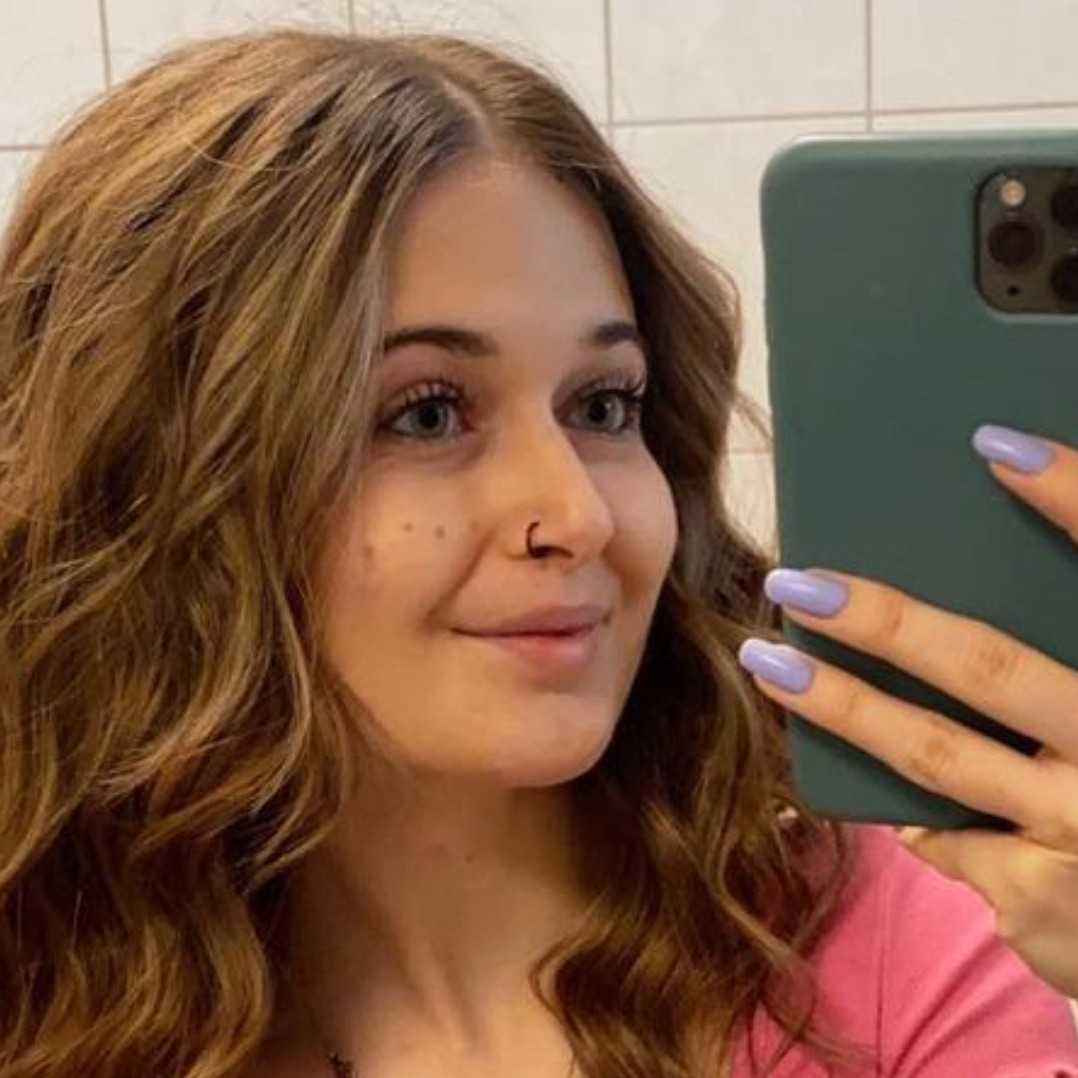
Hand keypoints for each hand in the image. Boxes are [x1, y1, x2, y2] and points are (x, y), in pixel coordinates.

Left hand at [737, 424, 1077, 996]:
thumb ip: (1056, 656)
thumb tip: (984, 561)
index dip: (1070, 501)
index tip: (991, 442)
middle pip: (989, 668)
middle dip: (883, 621)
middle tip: (795, 581)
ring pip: (933, 752)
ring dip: (842, 705)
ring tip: (771, 661)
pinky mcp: (1041, 901)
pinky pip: (940, 835)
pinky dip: (909, 811)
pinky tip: (877, 796)